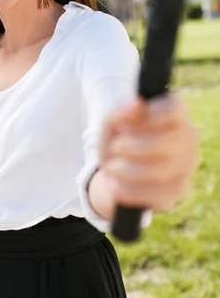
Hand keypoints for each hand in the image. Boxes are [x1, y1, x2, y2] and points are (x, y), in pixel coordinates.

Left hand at [100, 93, 199, 212]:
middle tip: (114, 148)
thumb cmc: (118, 141)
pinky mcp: (178, 190)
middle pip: (168, 141)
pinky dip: (130, 190)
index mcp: (173, 114)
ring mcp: (186, 165)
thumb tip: (137, 102)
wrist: (114, 174)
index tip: (128, 125)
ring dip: (128, 170)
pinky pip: (157, 194)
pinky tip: (116, 186)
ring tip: (110, 168)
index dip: (152, 116)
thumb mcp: (111, 125)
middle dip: (134, 147)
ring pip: (162, 170)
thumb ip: (120, 112)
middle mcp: (187, 138)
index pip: (175, 108)